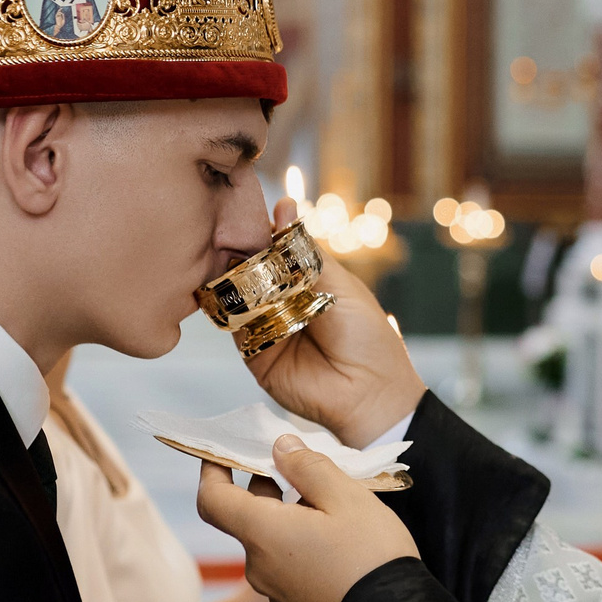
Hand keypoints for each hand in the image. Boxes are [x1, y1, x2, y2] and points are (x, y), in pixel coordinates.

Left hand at [196, 437, 418, 601]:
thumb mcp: (346, 497)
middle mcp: (259, 564)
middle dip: (266, 485)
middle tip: (301, 464)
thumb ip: (307, 466)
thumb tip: (280, 448)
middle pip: (245, 516)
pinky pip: (285, 561)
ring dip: (287, 513)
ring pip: (269, 538)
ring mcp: (275, 588)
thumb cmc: (371, 556)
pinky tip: (335, 535)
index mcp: (263, 534)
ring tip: (330, 500)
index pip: (212, 499)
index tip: (226, 450)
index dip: (212, 470)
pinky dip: (298, 539)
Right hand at [242, 197, 426, 445]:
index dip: (262, 231)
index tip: (248, 211)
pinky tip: (233, 292)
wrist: (370, 394)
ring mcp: (265, 326)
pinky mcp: (253, 353)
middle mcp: (281, 301)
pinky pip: (234, 326)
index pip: (275, 248)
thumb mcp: (340, 286)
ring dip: (233, 277)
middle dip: (242, 251)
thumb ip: (307, 253)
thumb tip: (285, 207)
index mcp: (306, 281)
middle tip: (232, 233)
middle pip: (251, 269)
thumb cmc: (367, 337)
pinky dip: (231, 308)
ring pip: (237, 295)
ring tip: (231, 258)